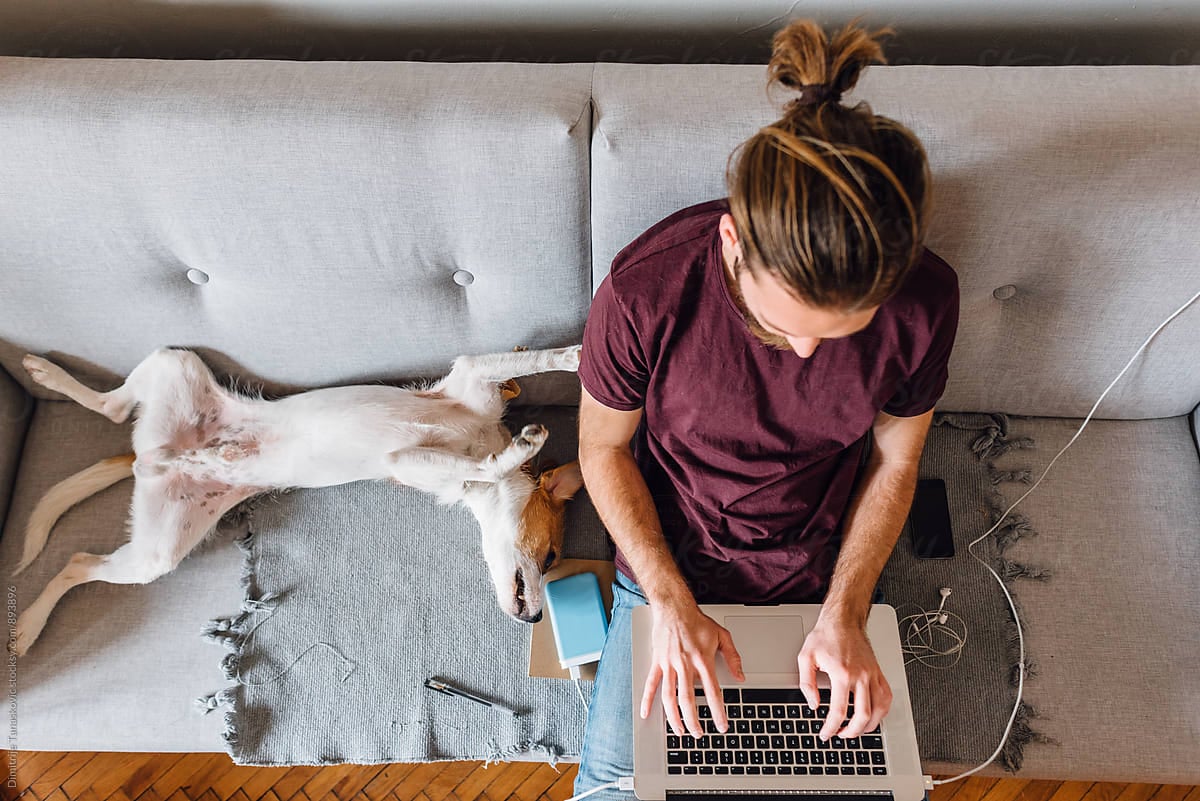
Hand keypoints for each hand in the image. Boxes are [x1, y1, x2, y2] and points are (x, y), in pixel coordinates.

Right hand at [640, 601, 744, 737]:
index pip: (712, 692)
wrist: (674, 608)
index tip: (721, 726)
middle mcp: (684, 665)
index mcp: (703, 660)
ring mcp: (668, 664)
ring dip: (673, 717)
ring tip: (679, 731)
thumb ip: (733, 657)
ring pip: (669, 697)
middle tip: (698, 734)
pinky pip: (651, 684)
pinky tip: (646, 714)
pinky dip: (647, 700)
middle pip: (687, 700)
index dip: (717, 711)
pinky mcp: (657, 662)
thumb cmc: (697, 621)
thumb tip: (741, 676)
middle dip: (693, 721)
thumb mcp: (722, 636)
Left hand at [796, 616, 891, 739]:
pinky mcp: (878, 672)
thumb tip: (813, 704)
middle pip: (863, 716)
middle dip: (851, 732)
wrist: (843, 620)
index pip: (839, 711)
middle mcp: (860, 676)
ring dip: (869, 725)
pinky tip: (873, 715)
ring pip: (879, 709)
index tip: (826, 733)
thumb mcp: (806, 657)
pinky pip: (887, 696)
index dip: (830, 727)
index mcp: (842, 673)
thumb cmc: (825, 635)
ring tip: (857, 730)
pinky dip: (882, 711)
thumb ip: (807, 684)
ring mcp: (872, 674)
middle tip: (840, 735)